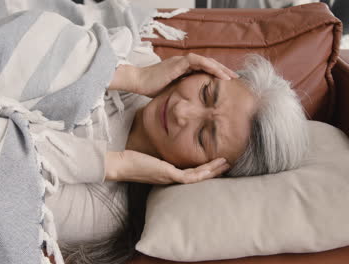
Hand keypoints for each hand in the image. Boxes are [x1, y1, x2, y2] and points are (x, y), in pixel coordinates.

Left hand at [105, 150, 229, 184]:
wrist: (119, 164)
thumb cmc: (132, 157)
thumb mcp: (151, 152)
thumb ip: (161, 149)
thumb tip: (166, 136)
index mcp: (170, 174)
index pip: (192, 172)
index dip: (206, 167)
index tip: (217, 161)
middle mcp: (172, 178)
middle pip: (199, 177)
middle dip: (215, 170)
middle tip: (229, 163)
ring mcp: (171, 178)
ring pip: (199, 177)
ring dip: (213, 170)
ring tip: (226, 163)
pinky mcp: (168, 175)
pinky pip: (190, 175)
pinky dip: (204, 171)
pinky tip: (213, 165)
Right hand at [108, 53, 238, 97]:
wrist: (137, 82)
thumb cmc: (150, 89)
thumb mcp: (170, 93)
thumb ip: (181, 94)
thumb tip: (190, 106)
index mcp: (182, 69)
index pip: (203, 69)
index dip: (215, 75)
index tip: (226, 83)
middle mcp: (183, 63)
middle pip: (208, 64)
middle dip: (222, 71)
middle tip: (235, 78)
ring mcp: (181, 61)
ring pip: (206, 61)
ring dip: (220, 68)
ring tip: (231, 77)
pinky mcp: (178, 63)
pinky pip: (198, 62)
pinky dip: (210, 67)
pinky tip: (220, 74)